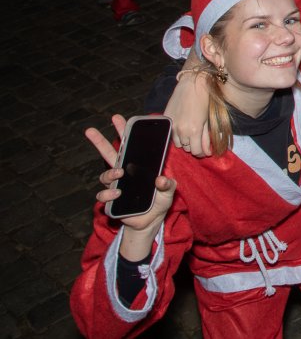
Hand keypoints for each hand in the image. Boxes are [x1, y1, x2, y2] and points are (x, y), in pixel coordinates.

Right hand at [85, 116, 175, 254]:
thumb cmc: (159, 202)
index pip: (130, 146)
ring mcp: (116, 186)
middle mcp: (124, 174)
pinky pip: (103, 195)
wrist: (151, 222)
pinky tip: (117, 193)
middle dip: (99, 142)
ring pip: (105, 175)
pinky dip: (108, 193)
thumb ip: (168, 184)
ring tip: (120, 173)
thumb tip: (160, 179)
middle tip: (90, 130)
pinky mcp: (112, 201)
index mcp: (137, 166)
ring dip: (110, 172)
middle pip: (109, 155)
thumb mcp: (169, 191)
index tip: (118, 119)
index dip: (123, 132)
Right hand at [165, 62, 212, 156]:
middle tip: (199, 137)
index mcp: (194, 131)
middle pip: (187, 148)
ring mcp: (172, 125)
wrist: (192, 84)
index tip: (205, 150)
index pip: (196, 151)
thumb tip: (208, 152)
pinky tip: (182, 126)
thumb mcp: (208, 120)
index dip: (201, 152)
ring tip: (190, 131)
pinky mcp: (166, 119)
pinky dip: (177, 134)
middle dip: (194, 145)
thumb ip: (206, 138)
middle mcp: (181, 130)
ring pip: (178, 143)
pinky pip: (170, 134)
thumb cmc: (204, 100)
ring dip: (184, 140)